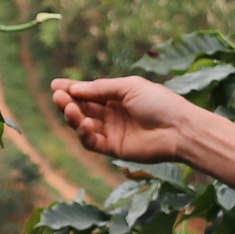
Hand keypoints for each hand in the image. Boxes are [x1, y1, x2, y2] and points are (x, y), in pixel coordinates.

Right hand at [49, 76, 195, 164]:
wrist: (179, 128)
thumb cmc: (159, 102)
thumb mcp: (129, 87)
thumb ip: (101, 88)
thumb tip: (75, 88)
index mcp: (117, 96)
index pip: (89, 92)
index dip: (72, 89)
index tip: (55, 84)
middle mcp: (112, 113)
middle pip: (83, 108)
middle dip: (68, 101)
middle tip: (57, 96)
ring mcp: (112, 131)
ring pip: (84, 125)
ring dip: (73, 117)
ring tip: (68, 108)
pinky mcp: (114, 148)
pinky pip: (92, 142)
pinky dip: (85, 134)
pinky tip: (86, 125)